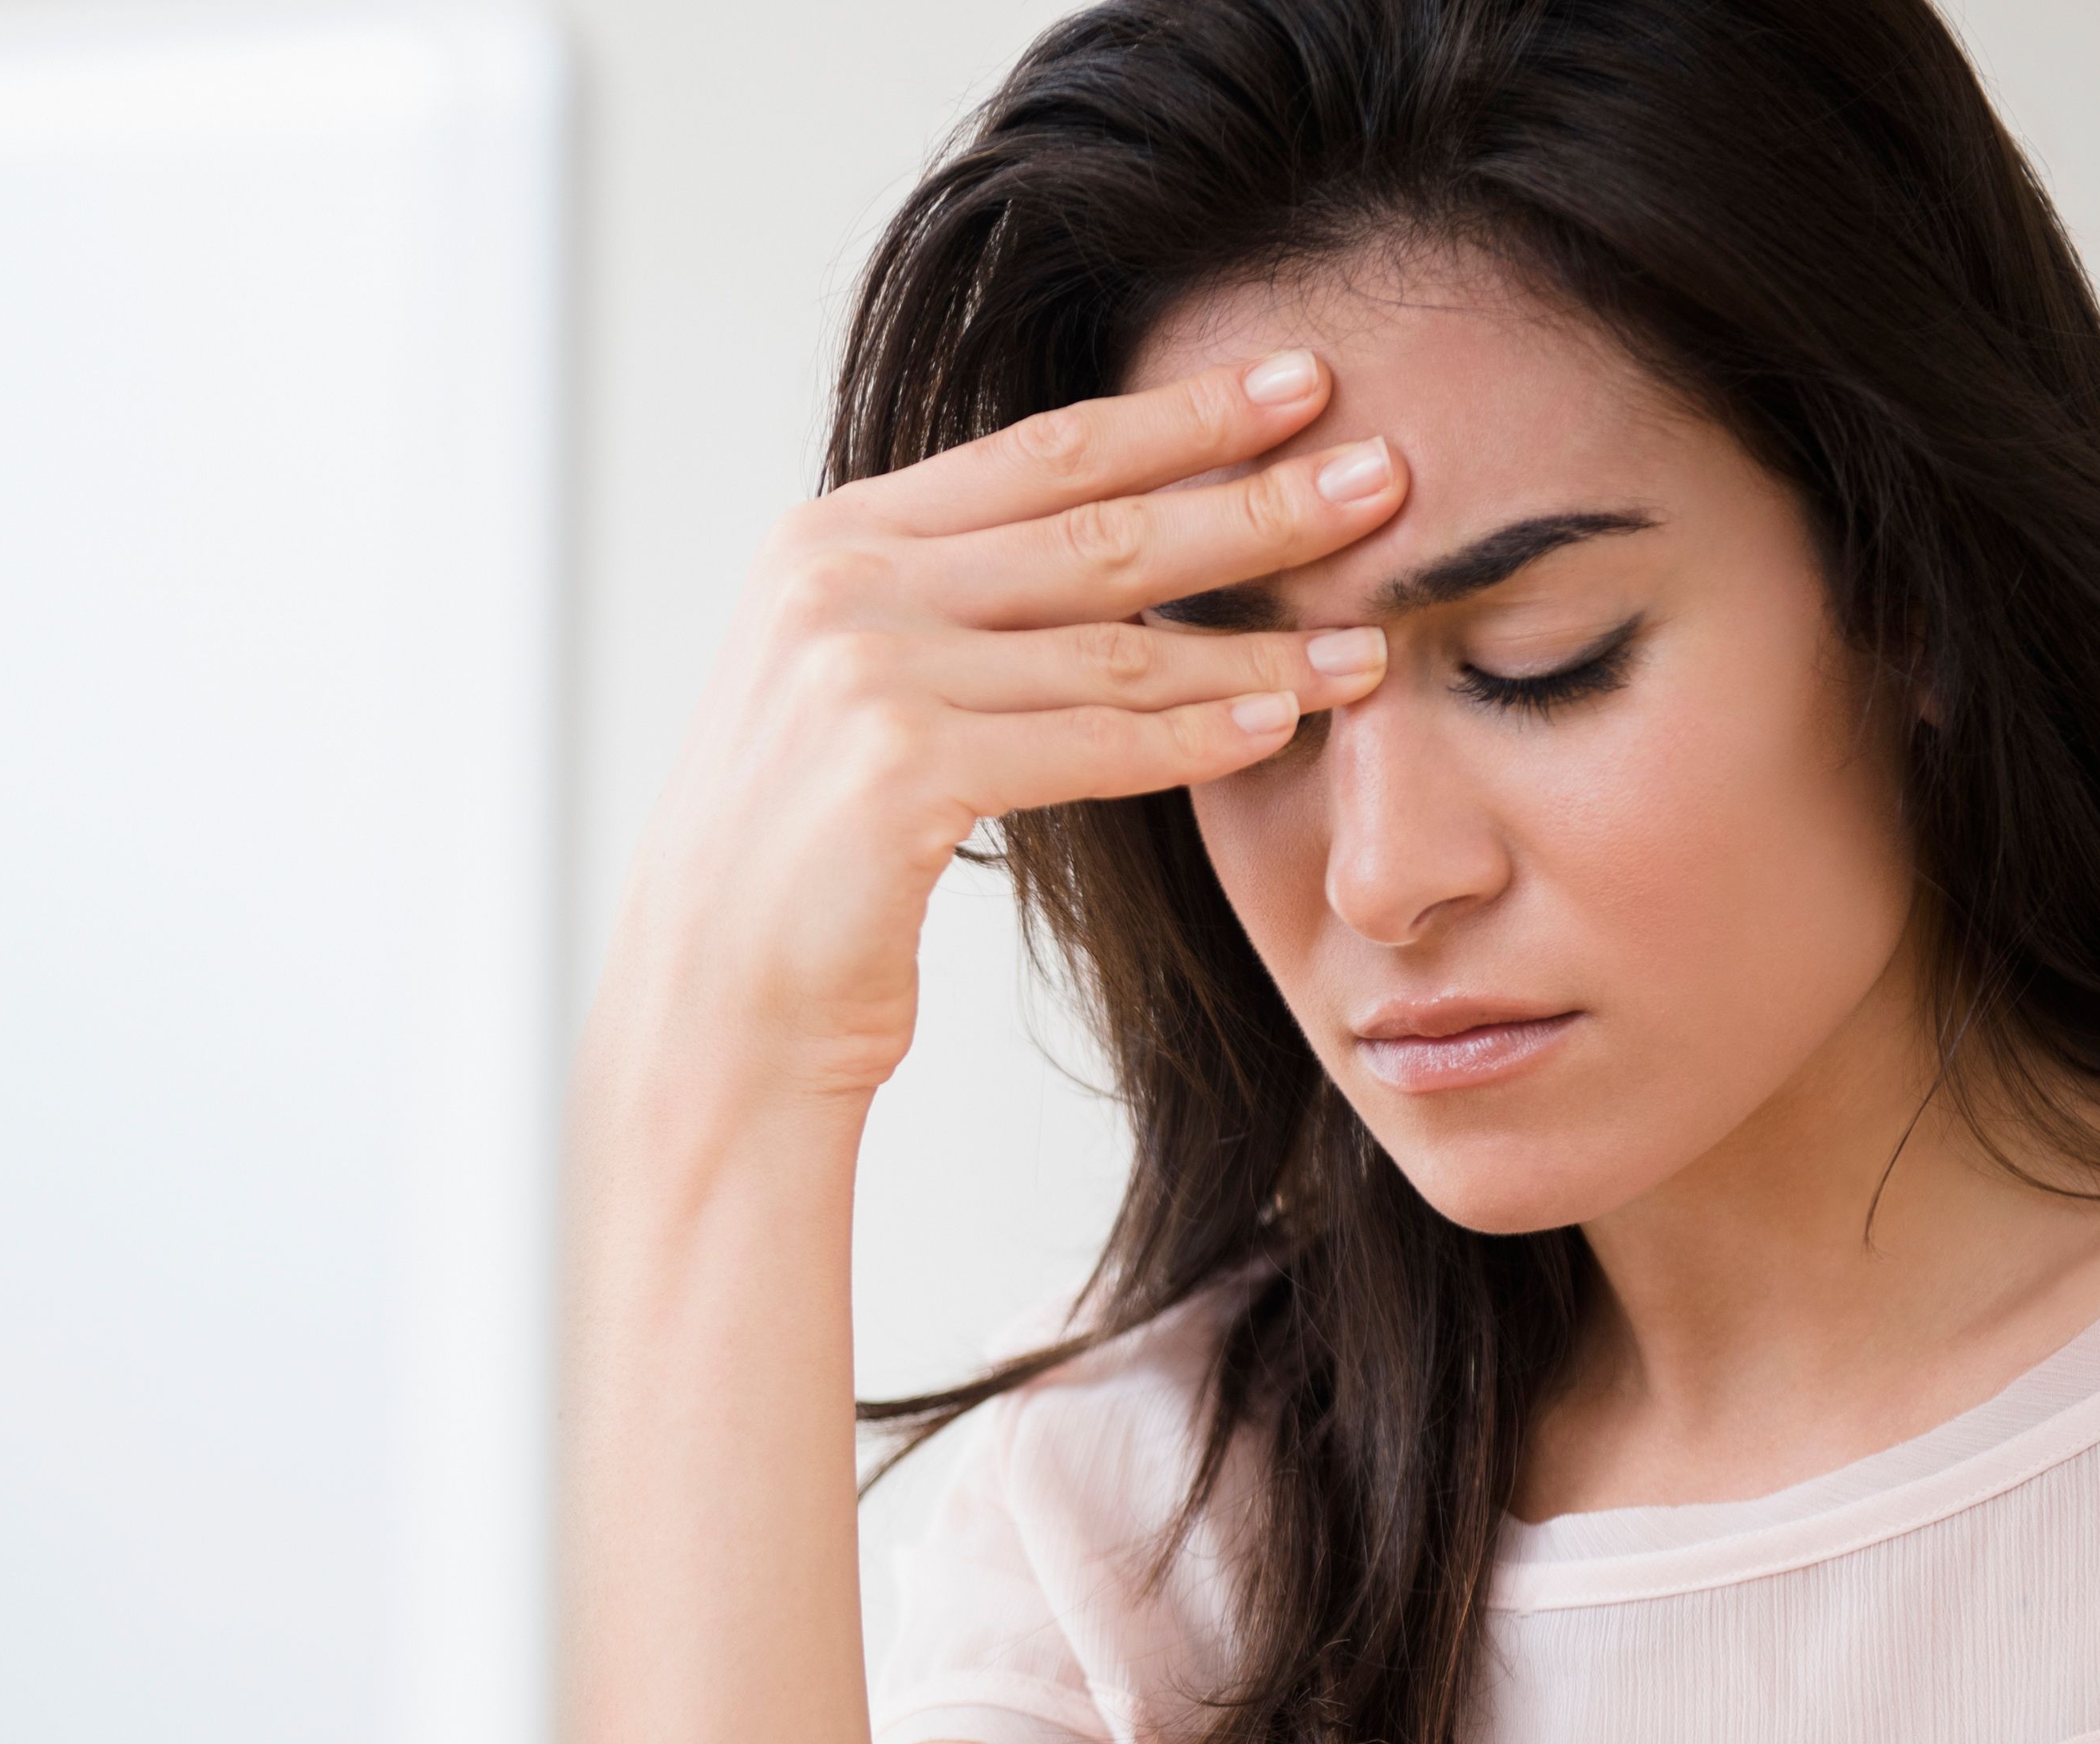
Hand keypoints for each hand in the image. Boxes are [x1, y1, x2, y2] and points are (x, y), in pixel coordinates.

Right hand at [598, 349, 1405, 1108]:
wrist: (712, 1004)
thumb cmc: (802, 865)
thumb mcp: (852, 692)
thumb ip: (947, 606)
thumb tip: (1112, 551)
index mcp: (831, 539)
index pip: (1041, 454)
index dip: (1182, 415)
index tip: (1298, 383)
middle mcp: (842, 582)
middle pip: (1096, 527)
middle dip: (1256, 498)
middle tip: (1387, 473)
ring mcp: (866, 668)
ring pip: (1114, 644)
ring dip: (1259, 642)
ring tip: (1370, 639)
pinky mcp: (900, 766)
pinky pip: (1093, 742)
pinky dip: (1198, 734)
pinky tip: (1284, 723)